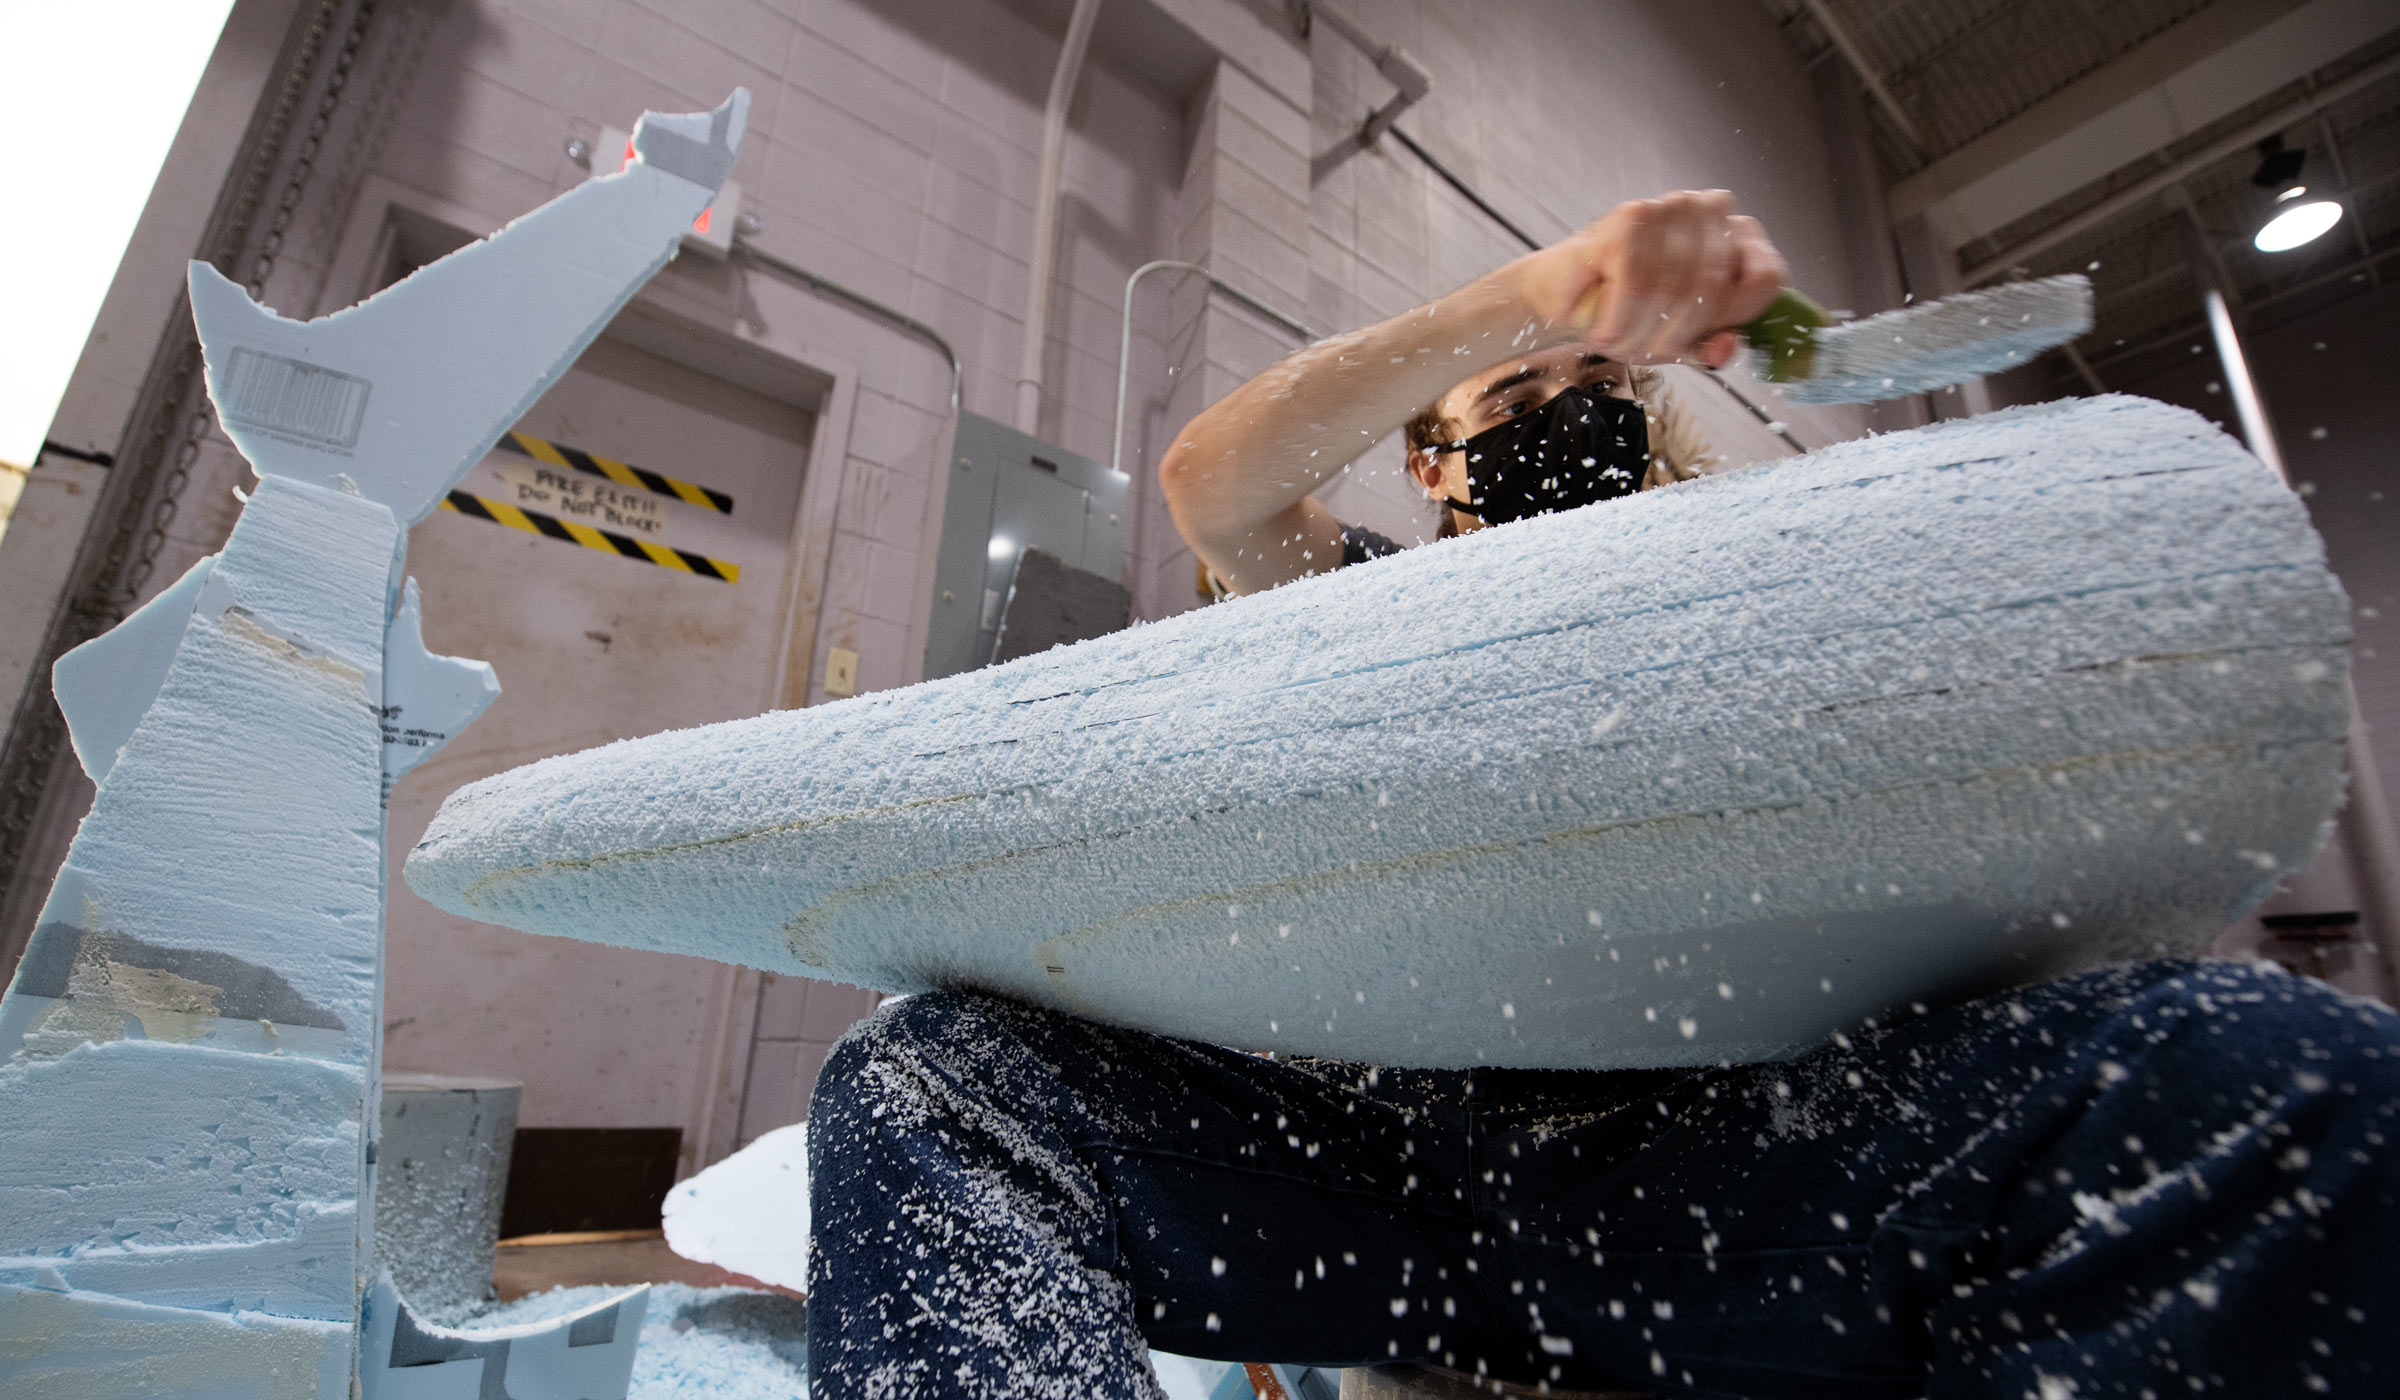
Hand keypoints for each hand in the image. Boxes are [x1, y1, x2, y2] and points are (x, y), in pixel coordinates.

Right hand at [1503, 191, 1785, 367]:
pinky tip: (1603, 327)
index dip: (1733, 318)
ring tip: (1616, 337)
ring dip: (1638, 332)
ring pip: (1673, 289)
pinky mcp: (1630, 217)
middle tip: (1640, 349)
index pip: (1766, 277)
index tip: (1696, 337)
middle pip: (1714, 290)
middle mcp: (1709, 210)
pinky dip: (1617, 320)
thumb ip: (1709, 346)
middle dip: (1672, 335)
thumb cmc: (1628, 313)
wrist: (1562, 297)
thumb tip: (1724, 349)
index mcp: (1737, 236)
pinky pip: (1637, 282)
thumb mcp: (1678, 340)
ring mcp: (1670, 207)